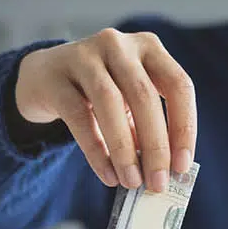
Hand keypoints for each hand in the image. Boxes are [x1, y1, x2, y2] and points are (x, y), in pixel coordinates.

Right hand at [13, 28, 195, 191]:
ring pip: (111, 103)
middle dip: (156, 146)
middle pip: (144, 95)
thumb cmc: (99, 93)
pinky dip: (96, 150)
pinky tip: (108, 175)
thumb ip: (146, 129)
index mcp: (149, 47)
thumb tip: (165, 171)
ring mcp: (84, 55)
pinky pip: (79, 116)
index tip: (183, 166)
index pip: (179, 85)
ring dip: (125, 149)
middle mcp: (119, 45)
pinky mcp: (56, 77)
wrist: (44, 76)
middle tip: (159, 183)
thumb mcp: (129, 102)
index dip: (184, 127)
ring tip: (132, 181)